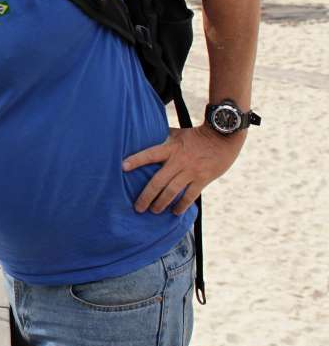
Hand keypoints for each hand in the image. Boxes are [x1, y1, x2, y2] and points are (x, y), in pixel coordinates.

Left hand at [122, 125, 244, 214]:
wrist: (223, 137)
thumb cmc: (197, 135)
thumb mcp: (178, 133)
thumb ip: (163, 137)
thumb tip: (147, 134)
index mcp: (170, 148)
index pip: (149, 154)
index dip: (136, 160)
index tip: (122, 167)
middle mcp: (178, 162)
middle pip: (158, 181)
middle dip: (146, 196)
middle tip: (138, 207)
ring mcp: (191, 172)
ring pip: (172, 191)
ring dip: (161, 203)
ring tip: (154, 211)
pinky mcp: (203, 179)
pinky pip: (190, 196)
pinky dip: (181, 205)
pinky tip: (175, 212)